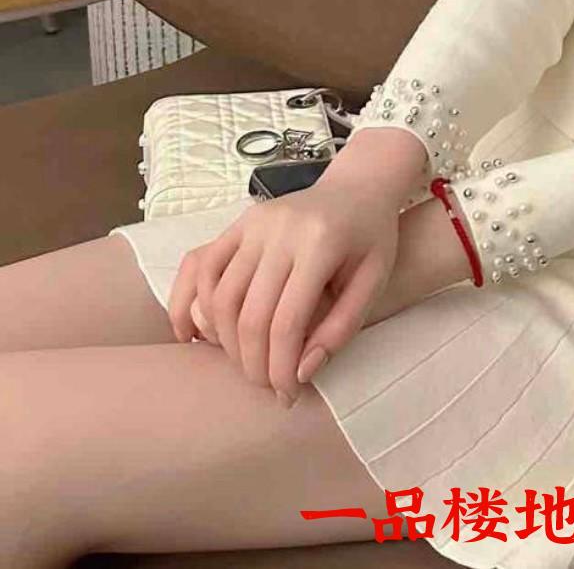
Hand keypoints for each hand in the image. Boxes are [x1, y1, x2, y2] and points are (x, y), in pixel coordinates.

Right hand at [168, 166, 406, 405]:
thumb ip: (341, 329)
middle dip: (253, 363)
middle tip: (266, 387)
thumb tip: (301, 373)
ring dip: (225, 343)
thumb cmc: (372, 237)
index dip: (281, 369)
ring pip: (220, 296)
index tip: (287, 396)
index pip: (286, 322)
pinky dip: (191, 303)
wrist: (359, 186)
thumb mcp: (374, 281)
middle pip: (249, 314)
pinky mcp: (239, 222)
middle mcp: (280, 229)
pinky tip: (195, 336)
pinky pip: (202, 266)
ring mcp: (254, 222)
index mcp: (320, 242)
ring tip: (246, 365)